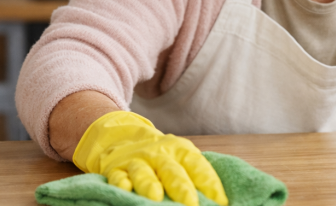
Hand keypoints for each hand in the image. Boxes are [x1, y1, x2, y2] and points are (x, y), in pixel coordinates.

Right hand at [73, 111, 227, 205]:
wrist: (124, 136)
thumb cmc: (162, 155)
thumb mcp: (180, 157)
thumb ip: (196, 175)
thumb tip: (219, 200)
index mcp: (181, 150)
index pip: (198, 165)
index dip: (209, 183)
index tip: (220, 201)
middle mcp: (159, 154)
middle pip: (171, 170)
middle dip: (181, 187)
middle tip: (191, 203)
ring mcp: (137, 161)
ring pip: (143, 172)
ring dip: (149, 184)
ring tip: (156, 197)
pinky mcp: (115, 169)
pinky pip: (117, 175)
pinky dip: (120, 182)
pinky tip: (124, 189)